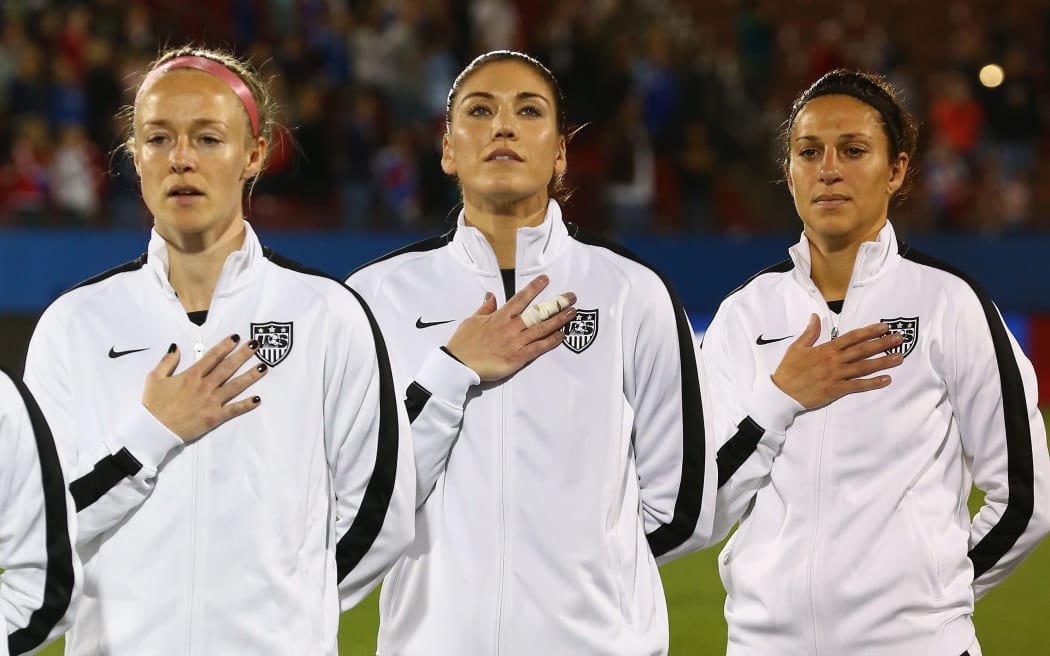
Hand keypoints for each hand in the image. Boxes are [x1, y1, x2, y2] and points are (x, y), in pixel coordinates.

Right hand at [142, 335, 267, 440]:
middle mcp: (204, 386)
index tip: (236, 337)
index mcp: (191, 375)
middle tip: (256, 345)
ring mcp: (211, 402)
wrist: (154, 430)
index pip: (212, 357)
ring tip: (264, 367)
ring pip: (235, 386)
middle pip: (228, 367)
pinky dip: (246, 405)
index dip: (225, 346)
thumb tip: (176, 347)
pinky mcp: (214, 417)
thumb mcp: (155, 378)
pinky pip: (233, 409)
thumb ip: (167, 361)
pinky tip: (258, 399)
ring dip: (250, 376)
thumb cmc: (154, 405)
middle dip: (243, 355)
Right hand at [446, 275, 576, 380]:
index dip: (534, 288)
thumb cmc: (463, 343)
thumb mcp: (472, 320)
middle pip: (537, 312)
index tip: (546, 280)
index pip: (520, 299)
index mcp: (499, 317)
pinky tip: (562, 335)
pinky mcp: (517, 358)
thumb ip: (485, 308)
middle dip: (555, 303)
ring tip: (572, 312)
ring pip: (541, 328)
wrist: (459, 364)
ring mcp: (515, 342)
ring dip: (558, 320)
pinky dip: (551, 341)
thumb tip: (491, 295)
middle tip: (571, 297)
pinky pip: (538, 348)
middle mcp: (510, 327)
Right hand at [771, 314, 903, 408]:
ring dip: (882, 362)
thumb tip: (815, 317)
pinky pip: (858, 386)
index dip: (869, 332)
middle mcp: (834, 361)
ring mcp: (836, 375)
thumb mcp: (797, 347)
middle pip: (862, 350)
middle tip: (900, 339)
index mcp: (826, 349)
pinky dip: (872, 383)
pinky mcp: (836, 390)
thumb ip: (810, 332)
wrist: (782, 392)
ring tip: (898, 357)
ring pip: (864, 367)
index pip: (852, 337)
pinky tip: (886, 379)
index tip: (883, 327)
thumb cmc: (788, 369)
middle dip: (882, 343)